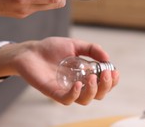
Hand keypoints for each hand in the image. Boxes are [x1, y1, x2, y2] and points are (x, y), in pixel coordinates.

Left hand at [0, 37, 119, 104]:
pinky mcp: (54, 92)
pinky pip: (67, 100)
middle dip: (106, 86)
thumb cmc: (50, 49)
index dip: (112, 81)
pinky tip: (78, 84)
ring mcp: (66, 89)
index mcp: (85, 74)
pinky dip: (75, 94)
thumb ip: (91, 49)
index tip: (114, 71)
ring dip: (93, 91)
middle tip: (107, 74)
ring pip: (85, 100)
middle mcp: (78, 84)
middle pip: (98, 94)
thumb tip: (107, 58)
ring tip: (92, 77)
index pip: (103, 83)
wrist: (30, 51)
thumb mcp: (74, 45)